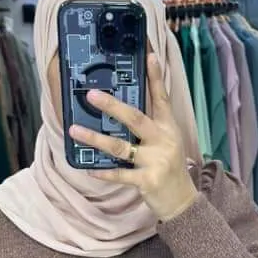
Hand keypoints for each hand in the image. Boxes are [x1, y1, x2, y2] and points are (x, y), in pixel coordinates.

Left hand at [69, 53, 197, 221]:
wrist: (182, 201)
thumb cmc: (169, 168)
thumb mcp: (167, 142)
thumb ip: (150, 126)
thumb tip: (122, 110)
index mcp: (168, 128)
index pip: (162, 98)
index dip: (155, 77)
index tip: (149, 56)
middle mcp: (163, 140)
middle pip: (136, 118)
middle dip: (112, 106)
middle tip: (92, 95)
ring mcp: (156, 160)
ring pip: (121, 146)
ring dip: (95, 138)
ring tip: (74, 131)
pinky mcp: (147, 180)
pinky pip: (120, 174)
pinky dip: (104, 171)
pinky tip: (89, 168)